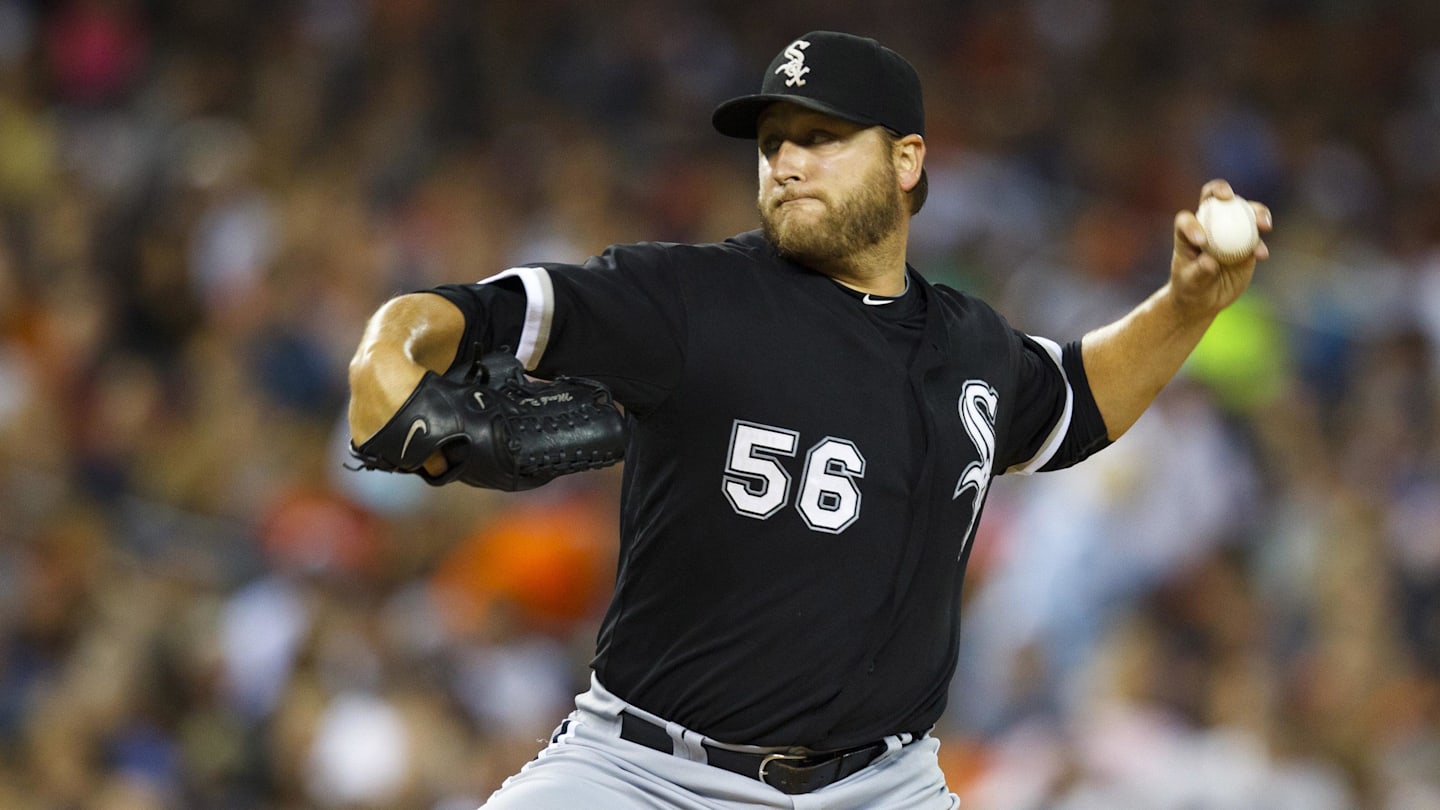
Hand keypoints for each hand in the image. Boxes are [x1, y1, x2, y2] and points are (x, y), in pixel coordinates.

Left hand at [1169, 179, 1272, 319]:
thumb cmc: (1190, 289)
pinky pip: (1256, 238)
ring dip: (1256, 212)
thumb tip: (1210, 262)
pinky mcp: (1246, 243)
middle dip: (1220, 190)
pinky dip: (1260, 243)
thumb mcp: (1190, 284)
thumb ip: (1199, 272)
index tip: (1201, 241)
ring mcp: (1229, 231)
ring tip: (1263, 225)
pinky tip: (1261, 255)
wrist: (1206, 300)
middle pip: (1213, 199)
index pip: (1187, 220)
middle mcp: (1208, 225)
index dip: (1192, 224)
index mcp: (1187, 233)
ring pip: (1243, 212)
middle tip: (1229, 197)